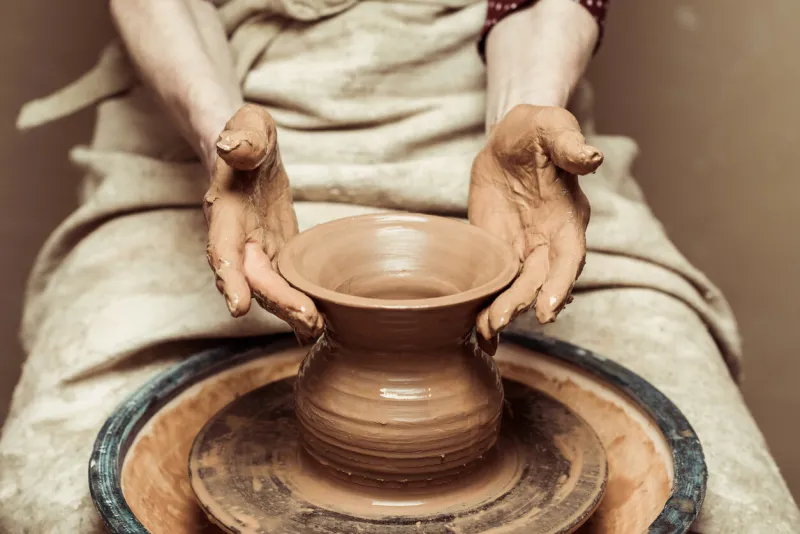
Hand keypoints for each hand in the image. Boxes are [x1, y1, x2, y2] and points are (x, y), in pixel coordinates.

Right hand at [203, 104, 322, 341]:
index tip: (237, 306)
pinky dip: (299, 305)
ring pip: (271, 289)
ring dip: (292, 311)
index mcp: (226, 211)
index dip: (230, 277)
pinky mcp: (277, 254)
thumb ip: (243, 136)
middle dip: (279, 301)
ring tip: (317, 330)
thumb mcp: (248, 125)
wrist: (248, 151)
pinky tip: (319, 328)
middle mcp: (237, 239)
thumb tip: (231, 146)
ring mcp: (257, 250)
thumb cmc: (247, 136)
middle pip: (254, 279)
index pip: (222, 248)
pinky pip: (287, 284)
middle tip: (309, 321)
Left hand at [469, 104, 602, 351]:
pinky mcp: (495, 249)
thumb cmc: (538, 131)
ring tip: (484, 333)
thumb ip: (569, 145)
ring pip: (515, 288)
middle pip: (539, 282)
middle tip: (497, 322)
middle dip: (521, 304)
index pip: (568, 258)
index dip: (559, 285)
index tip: (547, 309)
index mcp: (567, 219)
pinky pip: (493, 281)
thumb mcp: (552, 128)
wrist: (510, 140)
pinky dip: (485, 304)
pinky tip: (473, 328)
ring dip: (501, 311)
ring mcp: (521, 249)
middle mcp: (548, 242)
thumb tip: (592, 158)